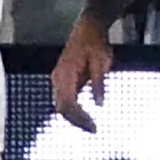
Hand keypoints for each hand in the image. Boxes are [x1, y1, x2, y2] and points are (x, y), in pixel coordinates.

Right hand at [52, 15, 113, 131]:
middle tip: (94, 130)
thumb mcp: (102, 61)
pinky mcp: (63, 79)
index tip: (93, 126)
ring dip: (74, 117)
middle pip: (61, 108)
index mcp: (65, 74)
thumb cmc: (95, 42)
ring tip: (91, 126)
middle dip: (76, 122)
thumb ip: (99, 83)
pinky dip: (74, 109)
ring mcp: (58, 79)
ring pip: (61, 105)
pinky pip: (65, 99)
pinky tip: (86, 116)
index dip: (79, 118)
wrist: (88, 28)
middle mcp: (58, 78)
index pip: (67, 104)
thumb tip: (99, 104)